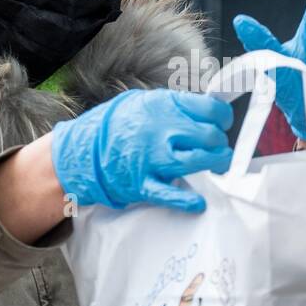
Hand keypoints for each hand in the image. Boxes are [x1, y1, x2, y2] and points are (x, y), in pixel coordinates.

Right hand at [50, 88, 232, 212]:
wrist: (82, 148)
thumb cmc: (119, 125)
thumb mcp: (145, 103)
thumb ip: (174, 107)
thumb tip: (206, 111)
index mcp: (163, 106)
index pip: (210, 108)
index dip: (223, 118)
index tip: (222, 124)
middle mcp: (159, 130)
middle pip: (209, 135)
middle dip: (220, 143)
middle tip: (218, 147)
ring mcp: (151, 158)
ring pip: (198, 160)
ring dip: (215, 163)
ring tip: (218, 164)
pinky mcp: (142, 183)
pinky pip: (169, 194)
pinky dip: (187, 201)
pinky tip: (198, 203)